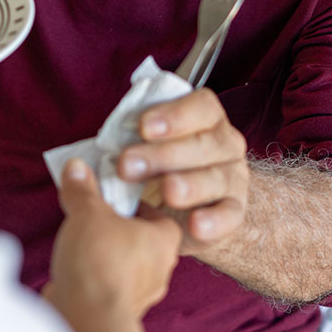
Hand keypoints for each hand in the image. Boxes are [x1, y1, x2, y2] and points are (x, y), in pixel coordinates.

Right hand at [44, 159, 181, 323]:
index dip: (139, 206)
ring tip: (79, 244)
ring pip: (125, 268)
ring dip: (105, 257)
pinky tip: (74, 271)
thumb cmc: (100, 261)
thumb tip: (76, 168)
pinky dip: (94, 279)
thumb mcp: (87, 212)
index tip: (115, 199)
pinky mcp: (117, 314)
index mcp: (165, 241)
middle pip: (141, 242)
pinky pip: (108, 289)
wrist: (87, 318)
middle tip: (93, 218)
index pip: (162, 217)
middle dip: (118, 231)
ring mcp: (139, 297)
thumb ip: (82, 189)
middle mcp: (159, 271)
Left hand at [119, 89, 249, 258]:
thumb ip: (131, 143)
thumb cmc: (163, 168)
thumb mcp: (146, 149)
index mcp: (205, 119)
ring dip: (190, 184)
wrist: (192, 208)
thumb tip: (96, 153)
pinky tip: (196, 224)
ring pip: (216, 178)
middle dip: (164, 154)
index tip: (143, 127)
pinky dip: (214, 220)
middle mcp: (225, 144)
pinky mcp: (235, 211)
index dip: (174, 114)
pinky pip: (230, 215)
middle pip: (203, 143)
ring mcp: (233, 178)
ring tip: (167, 191)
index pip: (201, 106)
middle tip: (128, 165)